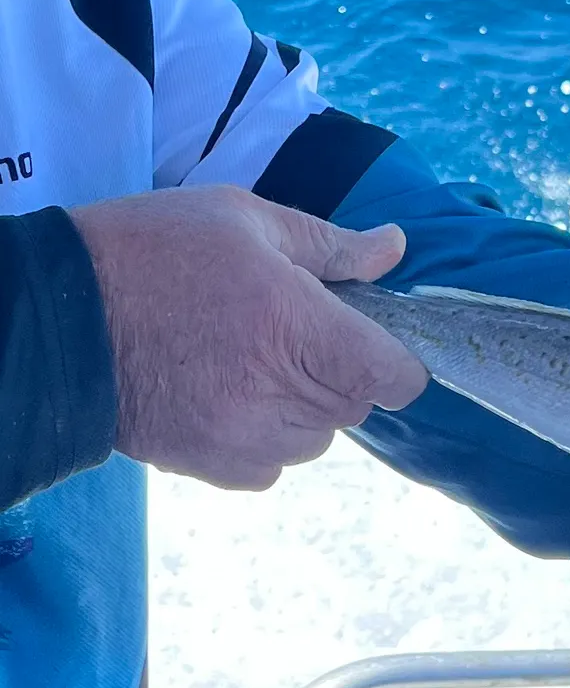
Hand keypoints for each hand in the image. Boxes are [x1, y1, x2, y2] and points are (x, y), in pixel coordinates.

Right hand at [71, 185, 428, 489]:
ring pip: (317, 438)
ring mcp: (247, 438)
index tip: (372, 343)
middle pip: (356, 406)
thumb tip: (394, 248)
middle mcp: (280, 393)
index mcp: (297, 327)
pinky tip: (224, 395)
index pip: (394, 377)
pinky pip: (272, 466)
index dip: (395, 361)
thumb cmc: (150, 252)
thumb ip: (331, 245)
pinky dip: (263, 438)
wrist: (57, 318)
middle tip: (286, 334)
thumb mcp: (243, 220)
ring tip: (248, 362)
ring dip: (302, 407)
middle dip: (337, 372)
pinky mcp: (214, 467)